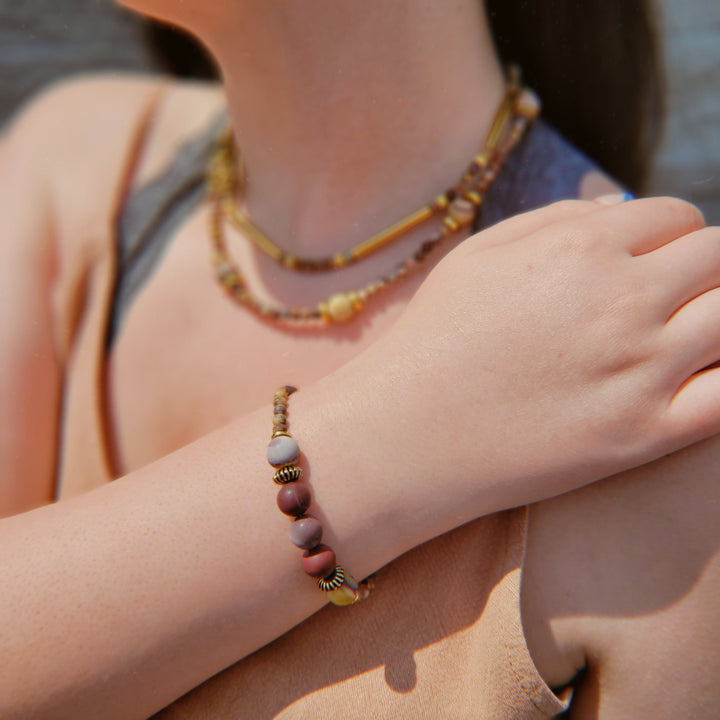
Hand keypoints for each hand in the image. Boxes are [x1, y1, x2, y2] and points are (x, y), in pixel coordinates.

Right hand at [336, 197, 719, 517]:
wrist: (403, 434)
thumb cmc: (434, 339)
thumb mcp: (479, 256)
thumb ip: (557, 220)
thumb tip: (621, 210)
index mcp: (582, 248)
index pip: (680, 216)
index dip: (673, 235)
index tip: (656, 260)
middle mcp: (621, 301)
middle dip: (705, 269)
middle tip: (675, 296)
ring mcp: (638, 371)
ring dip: (717, 317)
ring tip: (681, 335)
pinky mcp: (643, 436)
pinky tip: (695, 376)